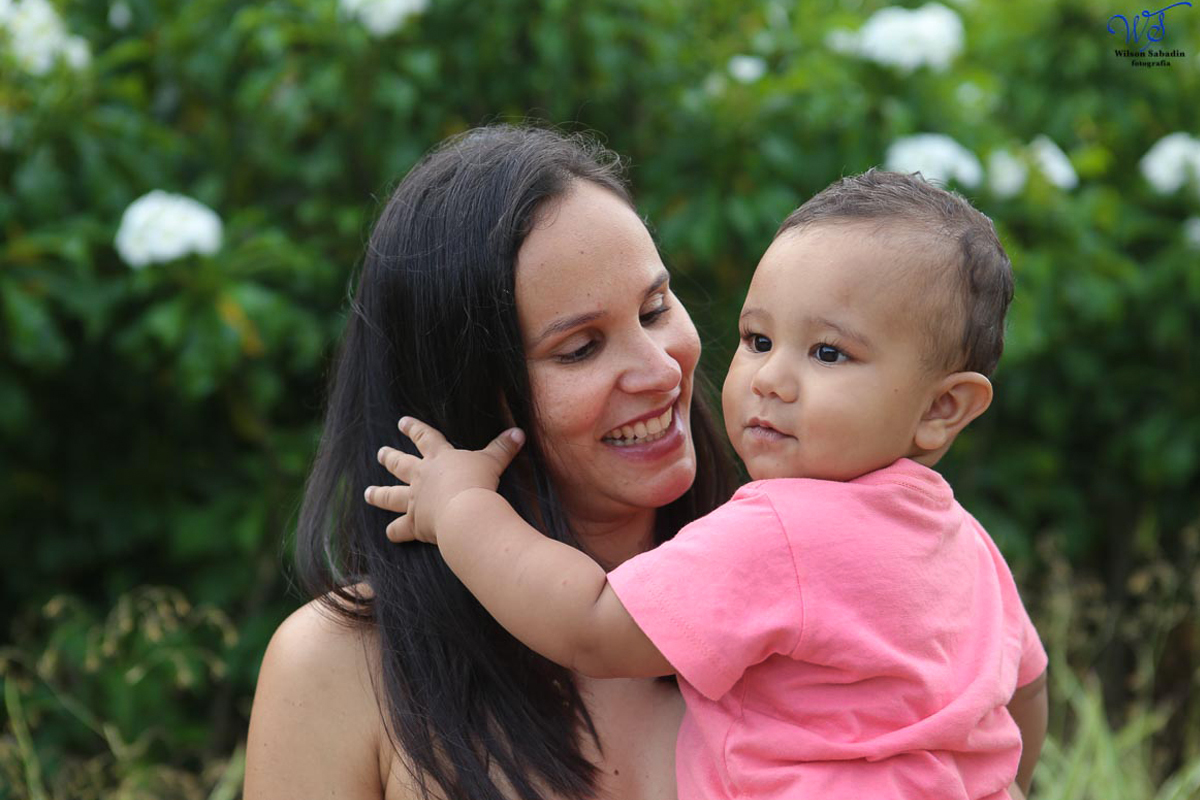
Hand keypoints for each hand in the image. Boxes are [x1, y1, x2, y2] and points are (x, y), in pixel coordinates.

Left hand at [364, 417, 524, 544]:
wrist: (466, 511)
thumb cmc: (478, 482)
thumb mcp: (493, 461)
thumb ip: (503, 447)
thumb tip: (520, 432)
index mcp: (440, 458)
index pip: (424, 438)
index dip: (414, 429)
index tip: (402, 422)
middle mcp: (422, 478)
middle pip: (401, 465)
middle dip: (390, 458)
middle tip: (380, 453)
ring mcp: (415, 500)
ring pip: (390, 496)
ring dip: (378, 494)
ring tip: (368, 493)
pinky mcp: (415, 523)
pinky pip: (400, 529)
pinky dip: (395, 532)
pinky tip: (390, 534)